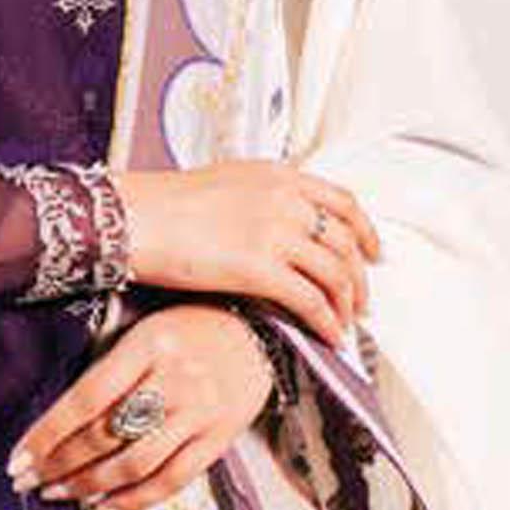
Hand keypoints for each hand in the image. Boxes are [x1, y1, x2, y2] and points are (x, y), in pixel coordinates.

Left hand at [5, 302, 276, 509]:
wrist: (259, 329)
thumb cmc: (193, 323)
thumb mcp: (147, 327)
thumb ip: (112, 363)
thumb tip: (63, 414)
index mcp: (148, 344)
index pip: (86, 397)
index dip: (48, 433)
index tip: (18, 456)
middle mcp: (172, 379)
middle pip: (105, 434)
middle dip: (59, 464)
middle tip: (29, 480)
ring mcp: (198, 412)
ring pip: (134, 464)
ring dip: (89, 487)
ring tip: (59, 495)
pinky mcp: (218, 439)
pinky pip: (171, 481)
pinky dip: (133, 502)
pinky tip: (104, 509)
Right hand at [113, 159, 380, 348]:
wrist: (137, 217)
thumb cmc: (166, 203)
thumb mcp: (226, 182)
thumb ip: (262, 196)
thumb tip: (279, 221)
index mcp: (276, 175)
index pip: (341, 200)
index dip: (365, 230)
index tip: (372, 250)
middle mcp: (283, 199)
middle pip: (346, 240)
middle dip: (360, 276)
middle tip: (362, 298)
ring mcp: (274, 231)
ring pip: (335, 272)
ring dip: (347, 303)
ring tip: (345, 322)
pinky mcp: (260, 267)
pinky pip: (311, 300)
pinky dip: (327, 321)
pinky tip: (328, 335)